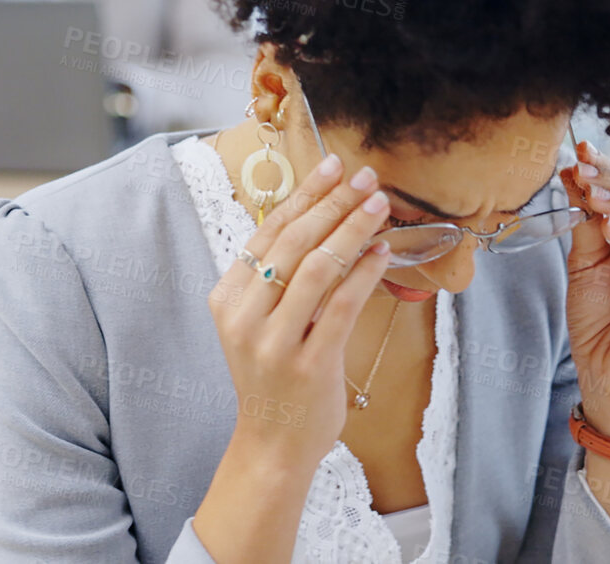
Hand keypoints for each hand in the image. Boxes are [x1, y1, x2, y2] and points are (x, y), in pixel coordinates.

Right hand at [205, 152, 394, 469]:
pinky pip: (342, 306)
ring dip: (352, 229)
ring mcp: (275, 342)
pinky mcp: (309, 364)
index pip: (269, 232)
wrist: (272, 443)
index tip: (333, 166)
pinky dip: (364, 272)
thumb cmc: (273, 376)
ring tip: (378, 205)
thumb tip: (319, 216)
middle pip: (293, 243)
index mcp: (228, 298)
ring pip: (318, 268)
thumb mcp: (257, 322)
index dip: (304, 195)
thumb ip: (276, 277)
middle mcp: (245, 317)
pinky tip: (382, 251)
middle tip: (365, 177)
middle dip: (333, 202)